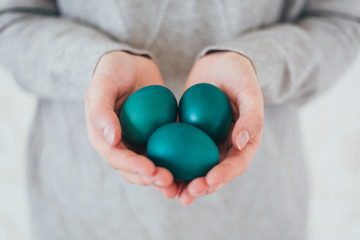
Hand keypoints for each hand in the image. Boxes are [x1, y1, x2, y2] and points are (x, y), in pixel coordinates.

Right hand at [85, 51, 177, 197]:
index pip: (116, 157)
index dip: (132, 166)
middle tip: (170, 181)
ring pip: (152, 167)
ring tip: (182, 184)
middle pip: (134, 169)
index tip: (151, 169)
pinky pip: (168, 153)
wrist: (132, 63)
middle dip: (151, 178)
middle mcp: (121, 145)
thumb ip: (102, 111)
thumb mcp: (103, 84)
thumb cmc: (113, 70)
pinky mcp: (157, 138)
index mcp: (103, 137)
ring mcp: (140, 143)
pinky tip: (193, 168)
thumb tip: (112, 140)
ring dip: (165, 178)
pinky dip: (177, 163)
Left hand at [178, 51, 263, 204]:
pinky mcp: (188, 136)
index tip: (208, 180)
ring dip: (183, 181)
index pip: (236, 164)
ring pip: (194, 168)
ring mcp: (205, 143)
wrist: (219, 63)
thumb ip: (251, 117)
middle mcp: (225, 147)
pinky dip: (169, 162)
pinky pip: (178, 151)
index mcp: (245, 142)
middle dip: (201, 187)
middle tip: (186, 194)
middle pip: (213, 173)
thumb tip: (241, 143)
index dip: (223, 176)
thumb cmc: (239, 74)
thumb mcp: (249, 90)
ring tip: (169, 191)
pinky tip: (155, 168)